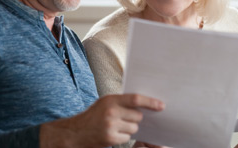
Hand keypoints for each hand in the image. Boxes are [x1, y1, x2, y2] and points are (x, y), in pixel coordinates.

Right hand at [40, 94, 164, 147]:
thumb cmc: (93, 115)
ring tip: (116, 126)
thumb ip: (122, 101)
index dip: (150, 102)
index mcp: (111, 99)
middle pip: (138, 116)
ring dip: (129, 128)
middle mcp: (111, 111)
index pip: (135, 99)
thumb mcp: (105, 103)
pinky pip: (127, 138)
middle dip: (135, 118)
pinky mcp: (110, 138)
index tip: (161, 105)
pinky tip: (112, 134)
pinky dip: (123, 137)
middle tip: (124, 118)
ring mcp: (110, 126)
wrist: (75, 132)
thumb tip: (144, 104)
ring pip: (134, 128)